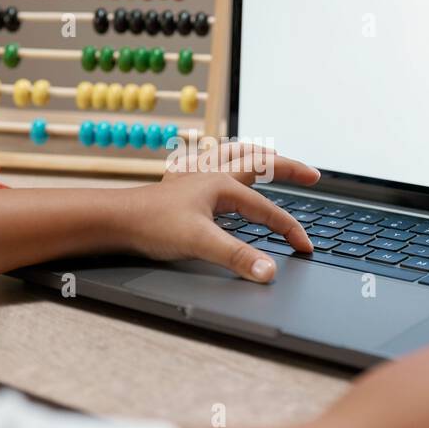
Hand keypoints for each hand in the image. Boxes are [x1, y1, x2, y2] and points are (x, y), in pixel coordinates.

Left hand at [122, 147, 319, 281]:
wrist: (115, 219)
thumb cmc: (153, 226)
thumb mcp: (200, 244)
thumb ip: (237, 258)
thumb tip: (269, 272)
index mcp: (222, 184)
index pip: (268, 210)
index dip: (290, 229)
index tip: (305, 248)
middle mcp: (211, 173)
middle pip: (259, 163)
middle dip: (289, 168)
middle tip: (313, 175)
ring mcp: (195, 175)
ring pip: (235, 155)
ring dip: (258, 155)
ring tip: (272, 157)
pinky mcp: (181, 182)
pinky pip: (211, 162)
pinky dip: (226, 160)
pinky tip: (221, 166)